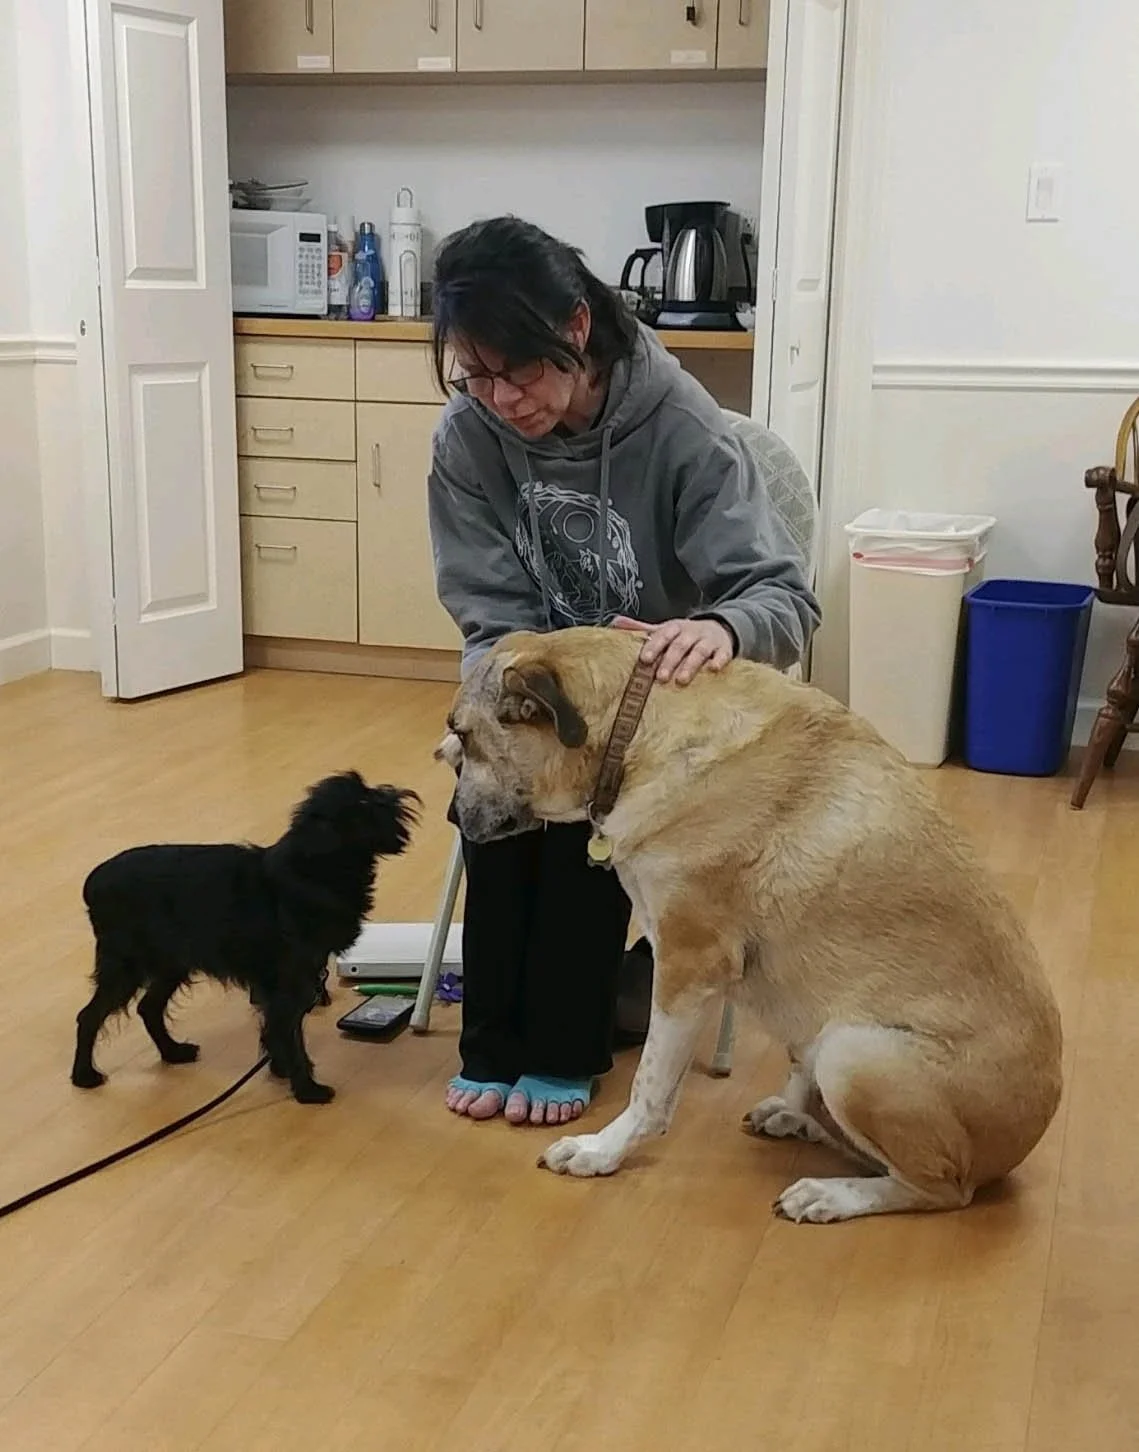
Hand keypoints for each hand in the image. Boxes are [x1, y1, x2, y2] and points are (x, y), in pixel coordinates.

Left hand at [611, 615, 734, 684]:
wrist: (719, 629)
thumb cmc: (686, 635)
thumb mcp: (665, 630)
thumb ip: (643, 629)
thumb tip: (616, 623)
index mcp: (674, 628)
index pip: (662, 635)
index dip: (653, 646)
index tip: (644, 660)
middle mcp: (691, 632)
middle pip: (680, 645)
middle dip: (670, 660)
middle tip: (661, 677)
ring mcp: (708, 640)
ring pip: (699, 651)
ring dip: (691, 665)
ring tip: (682, 680)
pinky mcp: (724, 648)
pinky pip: (723, 654)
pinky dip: (719, 660)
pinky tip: (713, 669)